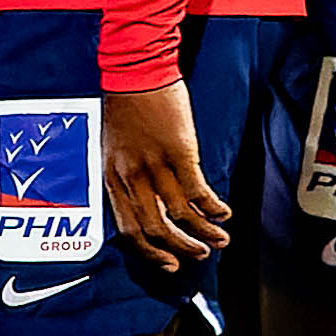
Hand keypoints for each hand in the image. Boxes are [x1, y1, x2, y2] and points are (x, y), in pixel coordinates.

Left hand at [103, 80, 230, 269]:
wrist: (134, 70)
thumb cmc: (126, 105)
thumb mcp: (116, 147)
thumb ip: (128, 176)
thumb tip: (150, 203)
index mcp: (112, 177)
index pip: (128, 228)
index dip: (150, 253)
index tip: (169, 264)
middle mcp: (130, 176)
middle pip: (155, 227)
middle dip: (181, 248)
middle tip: (201, 255)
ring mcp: (154, 164)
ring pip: (180, 213)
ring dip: (204, 232)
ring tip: (220, 240)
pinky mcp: (178, 151)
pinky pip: (197, 190)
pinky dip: (212, 207)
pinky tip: (223, 212)